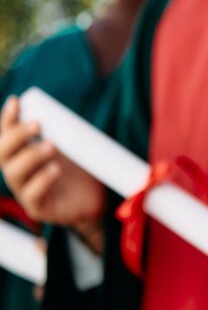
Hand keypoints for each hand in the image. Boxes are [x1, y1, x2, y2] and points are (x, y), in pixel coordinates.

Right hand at [0, 97, 105, 250]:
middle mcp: (19, 172)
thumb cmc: (81, 171)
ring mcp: (25, 191)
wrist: (96, 201)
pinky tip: (55, 170)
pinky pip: (32, 195)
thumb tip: (60, 111)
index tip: (16, 101)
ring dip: (31, 156)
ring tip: (51, 147)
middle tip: (37, 125)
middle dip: (17, 136)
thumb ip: (63, 132)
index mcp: (23, 155)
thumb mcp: (72, 148)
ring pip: (15, 173)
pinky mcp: (38, 208)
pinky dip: (42, 180)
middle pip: (3, 153)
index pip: (8, 135)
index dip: (8, 119)